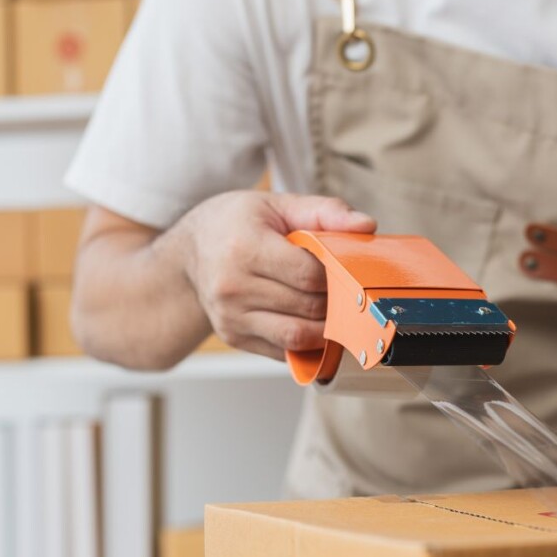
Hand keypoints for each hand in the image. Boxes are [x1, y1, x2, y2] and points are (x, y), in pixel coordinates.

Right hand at [165, 190, 374, 358]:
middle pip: (308, 307)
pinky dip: (305, 342)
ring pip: (298, 336)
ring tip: (331, 308)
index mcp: (244, 248)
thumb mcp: (278, 204)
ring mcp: (231, 318)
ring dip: (325, 328)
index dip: (335, 274)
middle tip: (343, 289)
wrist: (191, 252)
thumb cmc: (235, 224)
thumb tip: (365, 226)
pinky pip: (284, 351)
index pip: (309, 275)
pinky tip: (310, 322)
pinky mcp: (235, 338)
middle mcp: (233, 288)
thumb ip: (325, 212)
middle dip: (335, 301)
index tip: (340, 267)